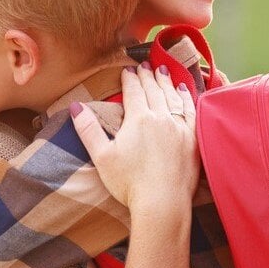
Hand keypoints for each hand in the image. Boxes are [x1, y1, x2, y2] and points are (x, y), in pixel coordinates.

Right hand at [71, 63, 199, 210]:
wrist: (162, 202)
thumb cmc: (129, 183)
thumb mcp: (101, 156)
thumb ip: (88, 129)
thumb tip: (75, 106)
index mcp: (138, 119)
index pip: (134, 91)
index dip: (130, 79)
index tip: (128, 70)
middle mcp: (160, 117)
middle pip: (153, 89)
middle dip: (148, 75)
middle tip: (145, 65)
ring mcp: (179, 126)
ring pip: (172, 96)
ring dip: (166, 82)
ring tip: (163, 71)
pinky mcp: (193, 138)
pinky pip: (190, 110)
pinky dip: (186, 97)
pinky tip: (183, 90)